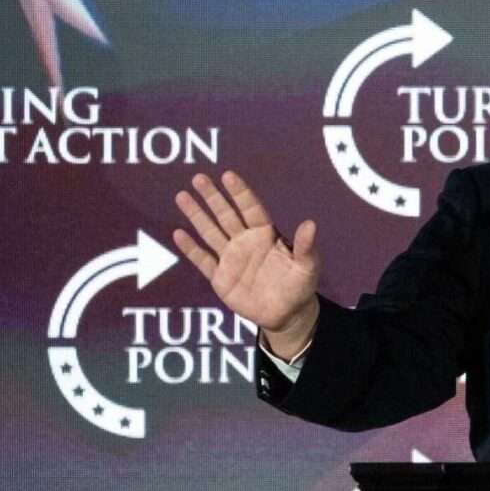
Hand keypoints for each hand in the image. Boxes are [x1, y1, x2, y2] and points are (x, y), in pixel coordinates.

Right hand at [171, 171, 320, 355]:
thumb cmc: (300, 285)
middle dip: (213, 197)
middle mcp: (245, 242)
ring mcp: (231, 259)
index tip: (228, 176)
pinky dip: (191, 249)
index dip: (240, 193)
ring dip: (196, 215)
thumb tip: (311, 224)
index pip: (250, 209)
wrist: (287, 314)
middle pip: (226, 215)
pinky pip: (203, 260)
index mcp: (266, 235)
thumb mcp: (307, 266)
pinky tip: (178, 233)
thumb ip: (305, 246)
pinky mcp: (221, 278)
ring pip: (210, 232)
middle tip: (199, 178)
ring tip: (182, 196)